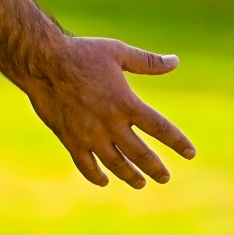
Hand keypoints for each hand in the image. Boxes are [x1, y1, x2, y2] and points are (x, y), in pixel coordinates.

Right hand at [22, 37, 194, 187]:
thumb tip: (175, 61)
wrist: (43, 62)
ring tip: (140, 183)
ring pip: (115, 164)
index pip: (160, 128)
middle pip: (140, 154)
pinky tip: (104, 180)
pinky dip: (96, 176)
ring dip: (130, 176)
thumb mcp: (118, 52)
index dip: (177, 142)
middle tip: (165, 177)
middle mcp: (111, 124)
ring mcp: (90, 135)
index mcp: (126, 103)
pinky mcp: (70, 140)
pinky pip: (86, 166)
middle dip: (155, 168)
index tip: (190, 153)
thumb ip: (147, 61)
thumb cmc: (82, 53)